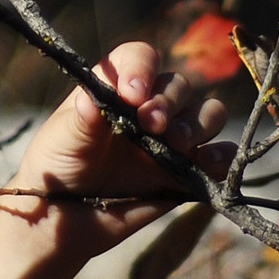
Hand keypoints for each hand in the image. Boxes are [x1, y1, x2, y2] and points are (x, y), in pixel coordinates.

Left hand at [0, 41, 231, 263]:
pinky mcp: (187, 174)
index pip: (139, 58)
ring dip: (198, 124)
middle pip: (178, 85)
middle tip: (152, 125)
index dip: (141, 69)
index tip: (133, 94)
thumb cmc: (56, 168)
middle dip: (169, 101)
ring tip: (176, 144)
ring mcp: (171, 142)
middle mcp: (148, 109)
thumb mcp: (61, 140)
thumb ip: (81, 119)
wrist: (63, 219)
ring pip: (207, 115)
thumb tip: (91, 99)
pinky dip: (222, 156)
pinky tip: (206, 164)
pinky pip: (220, 158)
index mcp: (117, 89)